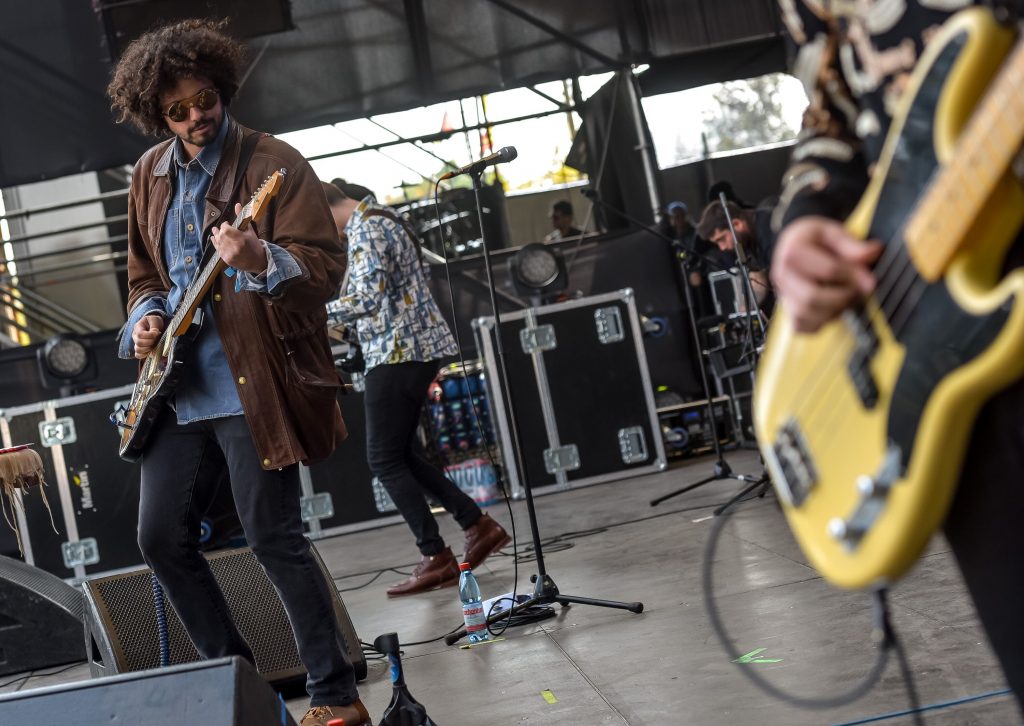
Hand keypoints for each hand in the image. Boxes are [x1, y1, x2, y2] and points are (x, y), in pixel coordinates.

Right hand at [132, 314, 165, 358]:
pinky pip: (138, 355)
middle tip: (156, 339)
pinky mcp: (140, 349)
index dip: (150, 335)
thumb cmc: (154, 321)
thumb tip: (155, 332)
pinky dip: (145, 355)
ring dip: (148, 349)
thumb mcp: (154, 319)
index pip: (140, 334)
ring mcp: (136, 343)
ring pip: (138, 350)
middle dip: (150, 342)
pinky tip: (151, 351)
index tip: (157, 333)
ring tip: (154, 345)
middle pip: (139, 343)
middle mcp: (135, 336)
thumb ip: (154, 326)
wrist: (154, 324)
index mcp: (137, 328)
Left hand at [210, 203, 267, 273]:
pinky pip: (217, 249)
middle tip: (221, 228)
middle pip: (220, 234)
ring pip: (218, 242)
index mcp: (241, 238)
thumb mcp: (250, 230)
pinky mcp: (226, 259)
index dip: (225, 225)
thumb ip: (242, 217)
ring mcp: (229, 253)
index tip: (227, 224)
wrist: (257, 261)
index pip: (225, 228)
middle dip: (220, 230)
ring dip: (216, 235)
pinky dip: (215, 243)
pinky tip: (214, 239)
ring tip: (215, 231)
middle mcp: (234, 246)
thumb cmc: (254, 244)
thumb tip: (237, 204)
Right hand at [771, 216, 882, 332]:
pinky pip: (802, 326)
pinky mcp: (788, 311)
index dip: (854, 276)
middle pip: (812, 296)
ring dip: (832, 310)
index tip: (871, 280)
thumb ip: (851, 244)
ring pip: (807, 314)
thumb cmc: (813, 239)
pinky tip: (831, 308)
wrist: (795, 246)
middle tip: (857, 291)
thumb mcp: (831, 232)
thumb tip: (872, 252)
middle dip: (841, 297)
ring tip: (845, 297)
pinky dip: (820, 322)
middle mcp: (783, 276)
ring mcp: (783, 295)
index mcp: (793, 252)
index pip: (828, 270)